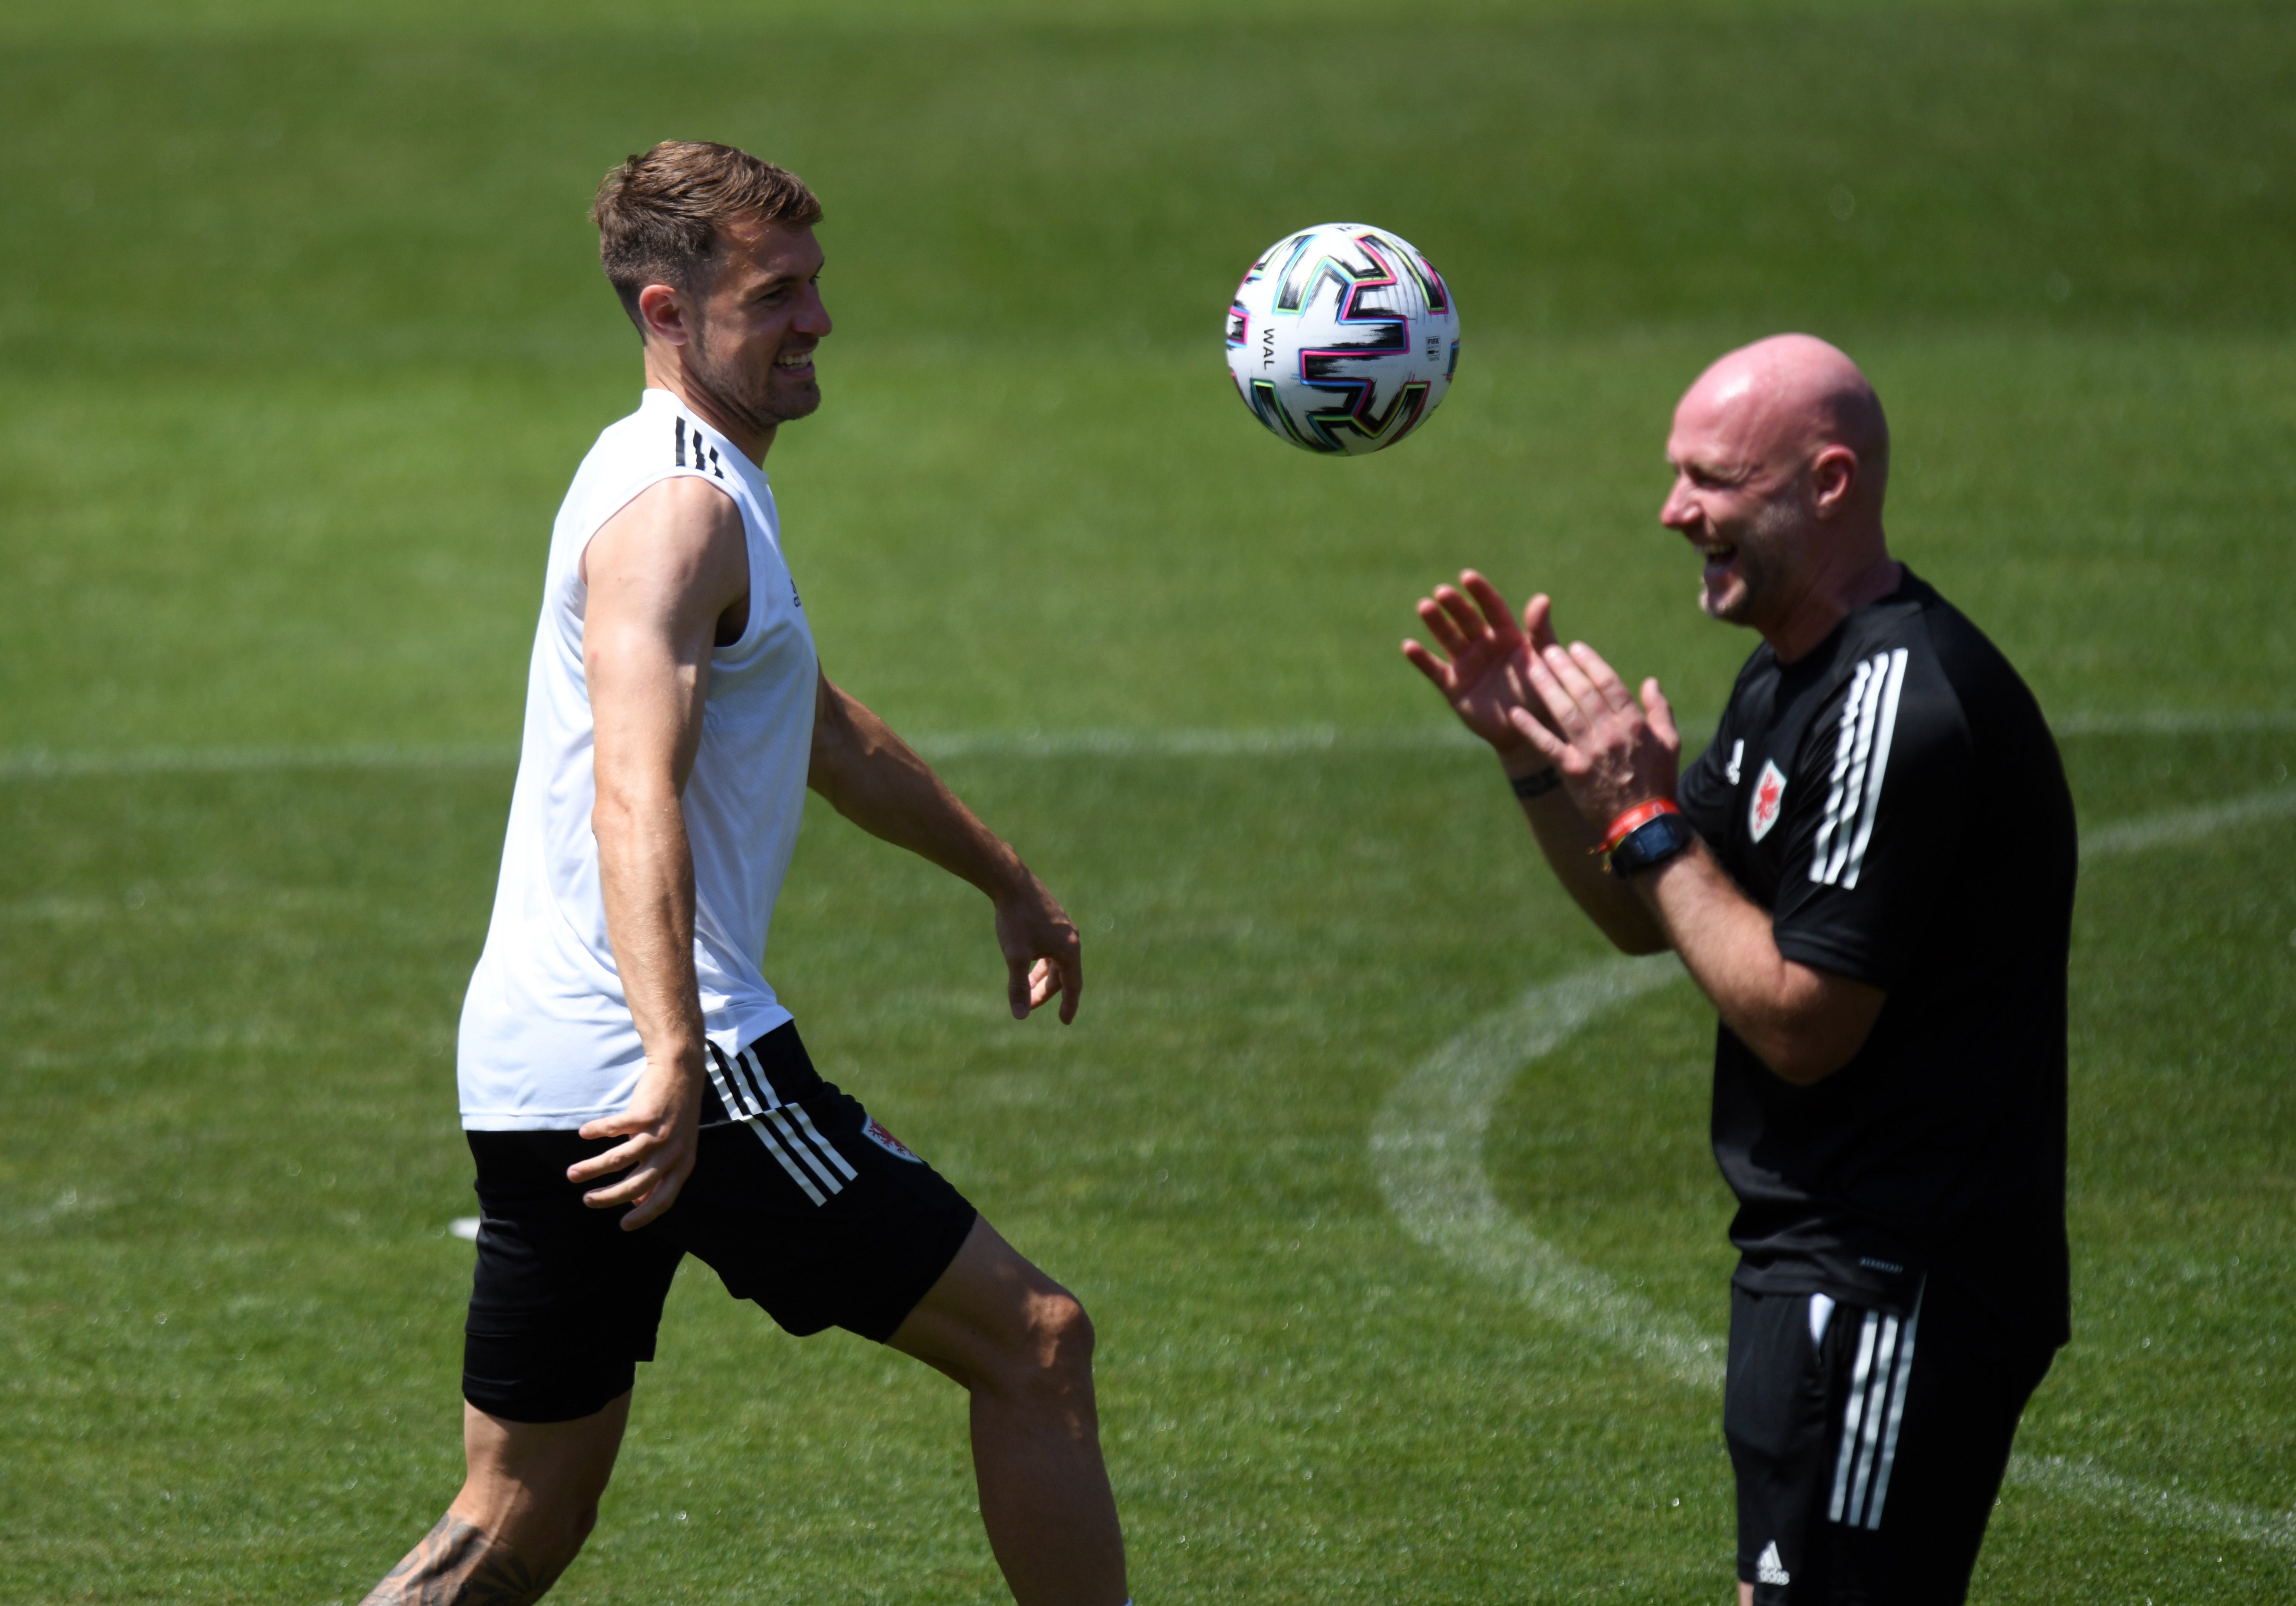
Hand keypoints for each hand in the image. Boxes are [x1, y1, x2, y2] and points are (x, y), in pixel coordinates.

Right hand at [570, 1055, 701, 1229]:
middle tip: (587, 1200)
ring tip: (572, 1174)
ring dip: (592, 1168)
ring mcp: (659, 1133)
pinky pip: (614, 1127)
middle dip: (609, 1197)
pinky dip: (597, 1130)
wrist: (682, 1073)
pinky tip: (584, 1133)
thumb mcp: (677, 1149)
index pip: (664, 1199)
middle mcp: (673, 1152)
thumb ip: (660, 1174)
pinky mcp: (645, 1114)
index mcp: (683, 1164)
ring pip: (620, 1159)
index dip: (644, 1215)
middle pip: (637, 1184)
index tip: (623, 1226)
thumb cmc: (676, 1115)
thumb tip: (638, 1202)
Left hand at [993, 869, 1082, 1023]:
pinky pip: (1051, 947)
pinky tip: (1027, 960)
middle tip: (1028, 1006)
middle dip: (1046, 992)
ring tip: (1025, 987)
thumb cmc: (1015, 918)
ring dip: (1042, 976)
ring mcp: (1063, 927)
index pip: (1072, 985)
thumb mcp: (1015, 956)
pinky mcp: (1052, 918)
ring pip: (1055, 960)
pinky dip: (1041, 960)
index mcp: (1069, 949)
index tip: (1064, 1021)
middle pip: (1062, 974)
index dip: (1068, 1005)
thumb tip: (1020, 1016)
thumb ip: (1018, 987)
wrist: (1011, 881)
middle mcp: (1071, 938)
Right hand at [1401, 570, 1563, 761]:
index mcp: (1507, 635)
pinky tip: (1409, 646)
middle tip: (1442, 592)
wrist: (1528, 731)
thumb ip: (1541, 632)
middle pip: (1466, 619)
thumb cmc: (1543, 694)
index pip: (1492, 607)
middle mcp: (1483, 644)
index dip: (1480, 592)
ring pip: (1448, 638)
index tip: (1467, 576)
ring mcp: (1466, 664)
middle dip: (1454, 605)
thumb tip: (1541, 598)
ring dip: (1435, 623)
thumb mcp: (1544, 661)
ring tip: (1424, 607)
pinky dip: (1421, 658)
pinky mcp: (1453, 685)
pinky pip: (1434, 669)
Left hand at [1511, 638, 1683, 830]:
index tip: (1575, 647)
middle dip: (1564, 668)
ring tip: (1532, 668)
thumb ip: (1660, 710)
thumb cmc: (1657, 780)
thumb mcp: (1669, 742)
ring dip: (1547, 688)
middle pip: (1583, 692)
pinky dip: (1530, 729)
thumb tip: (1650, 681)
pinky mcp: (1573, 771)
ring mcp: (1590, 752)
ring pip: (1564, 712)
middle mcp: (1610, 733)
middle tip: (1547, 649)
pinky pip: (1547, 745)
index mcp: (1633, 723)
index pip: (1608, 684)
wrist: (1643, 821)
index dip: (1590, 663)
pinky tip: (1514, 713)